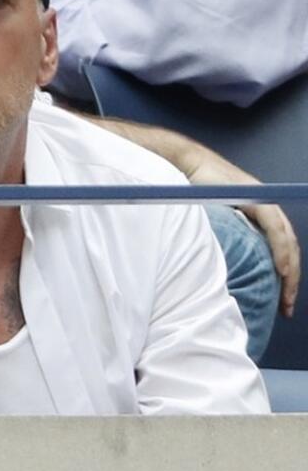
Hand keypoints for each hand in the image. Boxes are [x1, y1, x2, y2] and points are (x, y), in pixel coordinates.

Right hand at [181, 146, 300, 316]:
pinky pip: (275, 228)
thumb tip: (208, 266)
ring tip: (288, 294)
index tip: (279, 300)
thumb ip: (216, 238)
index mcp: (254, 214)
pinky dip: (281, 249)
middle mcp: (263, 207)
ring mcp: (261, 201)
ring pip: (286, 240)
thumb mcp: (204, 221)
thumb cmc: (185, 189)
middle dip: (290, 281)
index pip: (277, 247)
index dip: (282, 273)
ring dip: (290, 269)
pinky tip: (283, 269)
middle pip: (287, 247)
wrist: (181, 163)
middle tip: (287, 308)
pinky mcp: (256, 198)